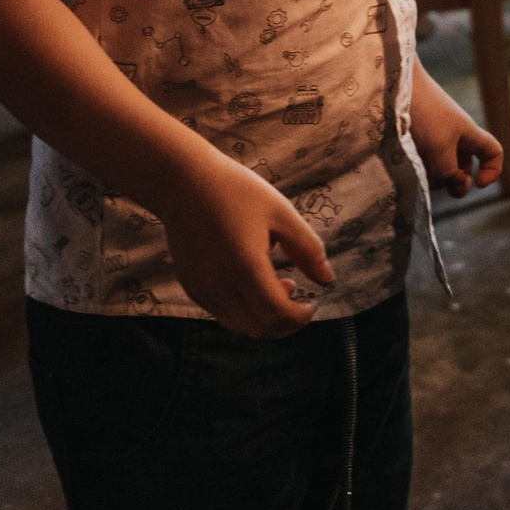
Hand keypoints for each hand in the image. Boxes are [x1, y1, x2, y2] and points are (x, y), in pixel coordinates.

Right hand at [149, 148, 336, 338]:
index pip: (277, 315)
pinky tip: (254, 283)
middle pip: (260, 328)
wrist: (182, 181)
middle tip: (299, 298)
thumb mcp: (281, 212)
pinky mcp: (192, 287)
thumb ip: (307, 249)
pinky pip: (224, 314)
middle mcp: (220, 286)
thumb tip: (327, 280)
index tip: (312, 303)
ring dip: (266, 319)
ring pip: (241, 327)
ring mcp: (202, 290)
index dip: (300, 317)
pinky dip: (245, 311)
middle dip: (287, 323)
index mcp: (246, 267)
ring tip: (279, 287)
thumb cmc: (235, 190)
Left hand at [410, 81, 503, 198]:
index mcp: (468, 135)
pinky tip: (409, 164)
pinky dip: (420, 168)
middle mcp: (454, 138)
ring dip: (434, 175)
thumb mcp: (440, 146)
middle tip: (444, 184)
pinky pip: (423, 163)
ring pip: (441, 169)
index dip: (493, 171)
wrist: (394, 87)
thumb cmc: (424, 112)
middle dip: (457, 182)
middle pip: (464, 168)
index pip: (493, 153)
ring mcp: (433, 140)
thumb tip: (447, 184)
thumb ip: (447, 172)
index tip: (479, 184)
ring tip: (420, 167)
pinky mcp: (414, 141)